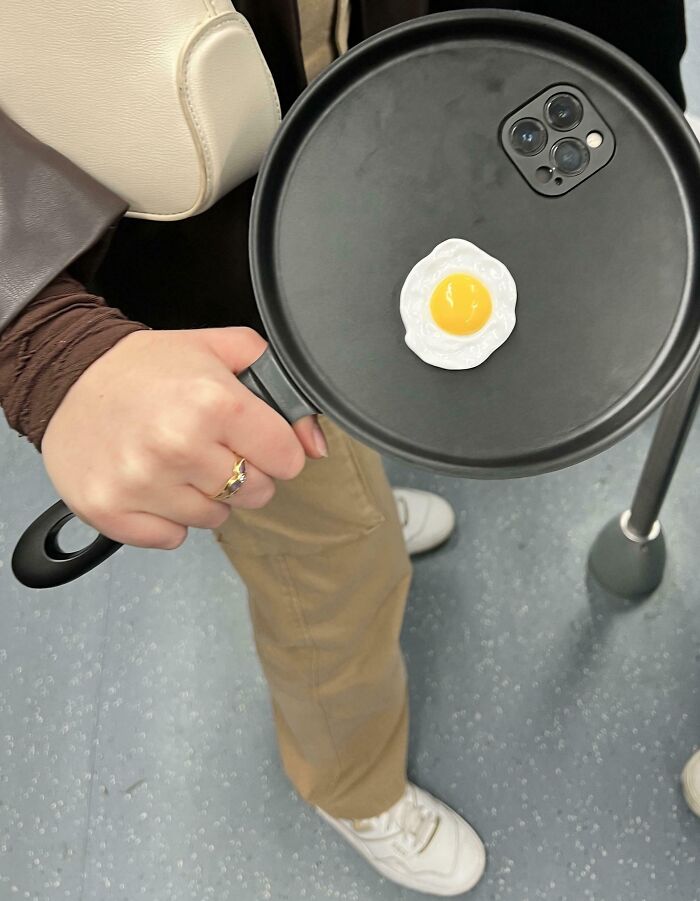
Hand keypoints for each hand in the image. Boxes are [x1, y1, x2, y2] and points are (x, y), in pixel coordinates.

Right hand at [40, 327, 326, 549]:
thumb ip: (280, 386)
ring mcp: (142, 483)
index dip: (273, 447)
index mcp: (213, 402)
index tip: (251, 436)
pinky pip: (173, 538)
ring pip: (216, 519)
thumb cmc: (148, 368)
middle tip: (209, 446)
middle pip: (257, 494)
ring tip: (176, 460)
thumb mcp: (220, 351)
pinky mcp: (111, 510)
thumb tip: (315, 445)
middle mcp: (178, 446)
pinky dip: (168, 518)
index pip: (287, 460)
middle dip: (244, 473)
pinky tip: (153, 483)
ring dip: (204, 495)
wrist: (68, 377)